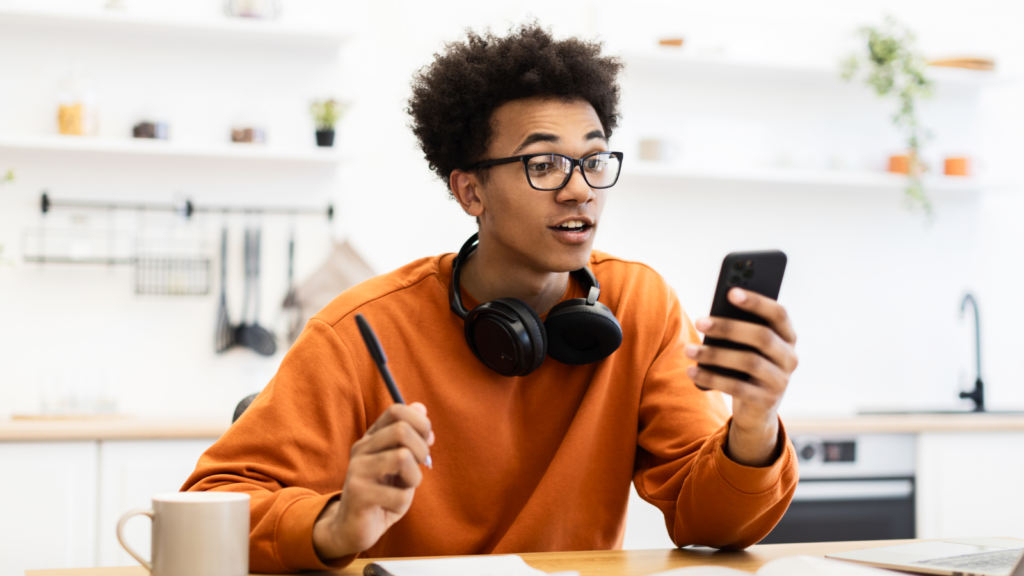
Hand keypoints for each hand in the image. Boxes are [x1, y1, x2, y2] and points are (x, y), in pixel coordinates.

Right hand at [312, 402, 433, 559]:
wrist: (352, 527)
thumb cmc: (382, 493)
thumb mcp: (400, 464)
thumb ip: (411, 437)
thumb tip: (421, 408)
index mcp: (372, 438)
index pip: (397, 411)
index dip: (420, 423)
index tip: (427, 441)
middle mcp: (361, 449)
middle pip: (401, 430)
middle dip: (421, 449)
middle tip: (418, 467)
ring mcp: (357, 470)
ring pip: (402, 457)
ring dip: (414, 477)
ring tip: (405, 487)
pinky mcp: (358, 494)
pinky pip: (398, 494)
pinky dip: (403, 502)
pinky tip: (391, 505)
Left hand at [685, 288, 797, 466]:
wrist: (757, 410)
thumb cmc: (747, 367)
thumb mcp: (747, 347)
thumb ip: (739, 329)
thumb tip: (711, 316)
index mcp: (787, 337)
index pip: (779, 314)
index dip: (757, 301)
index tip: (731, 292)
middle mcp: (790, 358)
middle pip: (762, 337)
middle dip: (729, 327)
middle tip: (699, 321)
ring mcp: (780, 381)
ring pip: (749, 362)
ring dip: (715, 354)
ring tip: (688, 349)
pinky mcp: (766, 401)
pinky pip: (736, 387)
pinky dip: (711, 378)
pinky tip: (692, 371)